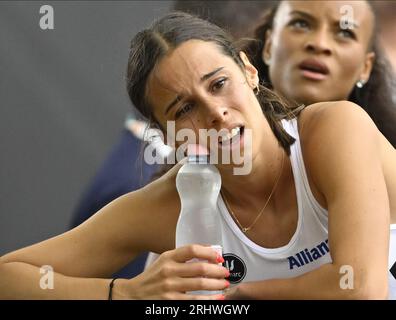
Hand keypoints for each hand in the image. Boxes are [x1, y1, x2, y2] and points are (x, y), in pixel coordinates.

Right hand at [113, 244, 229, 299]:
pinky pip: (195, 301)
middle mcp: (169, 271)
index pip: (192, 250)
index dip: (209, 252)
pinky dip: (210, 300)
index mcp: (168, 257)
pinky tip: (218, 298)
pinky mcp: (171, 302)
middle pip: (200, 268)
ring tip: (224, 284)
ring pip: (200, 284)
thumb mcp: (165, 260)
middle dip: (218, 271)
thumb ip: (184, 256)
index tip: (219, 257)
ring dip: (217, 284)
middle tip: (226, 273)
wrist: (134, 294)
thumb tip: (210, 250)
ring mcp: (170, 287)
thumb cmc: (154, 276)